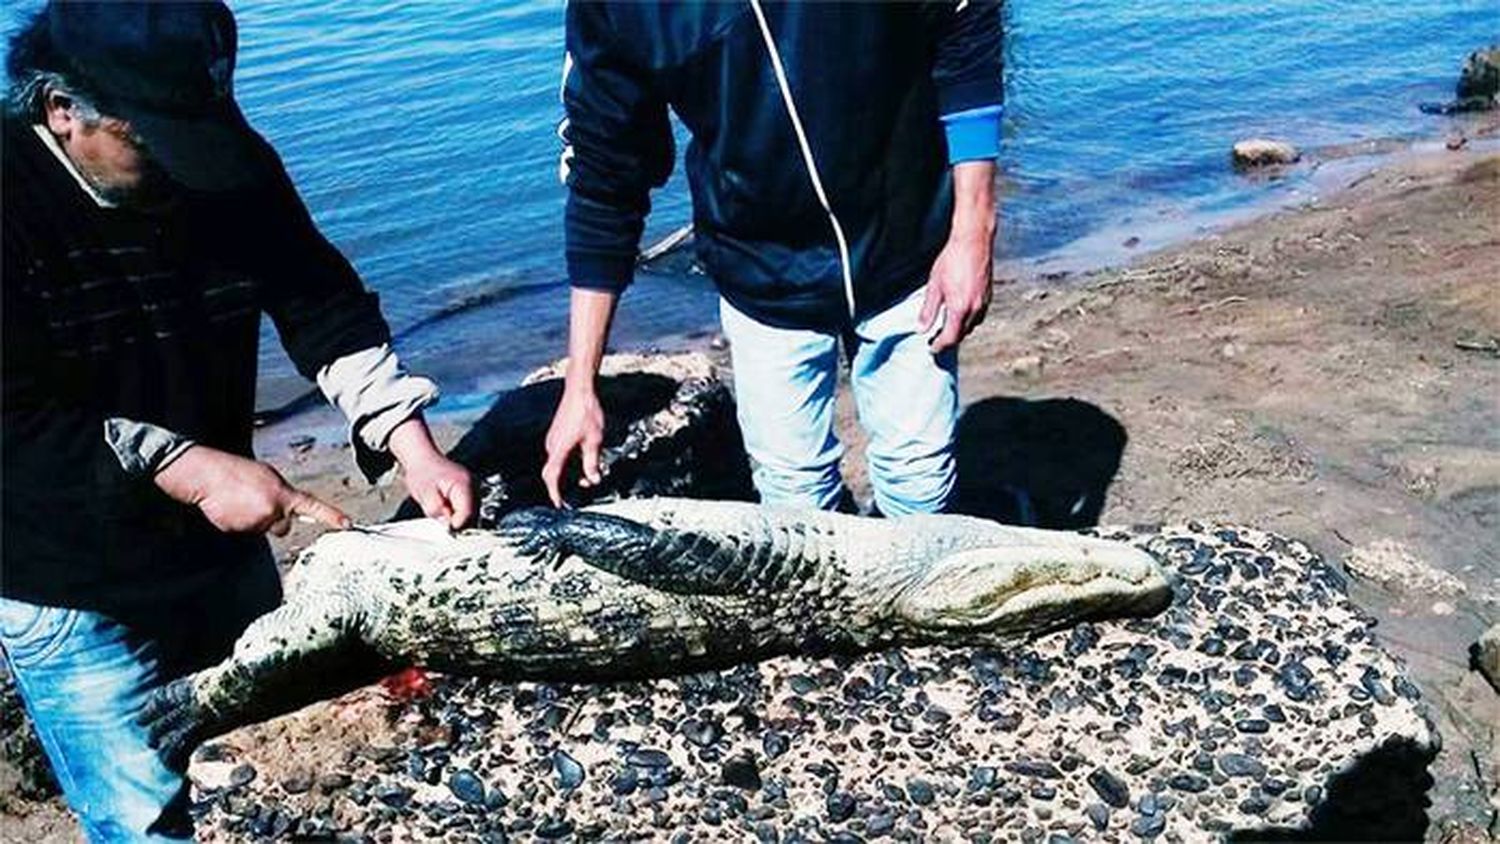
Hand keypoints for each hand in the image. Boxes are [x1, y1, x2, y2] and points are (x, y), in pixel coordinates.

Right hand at [154, 445, 349, 534]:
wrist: (207, 475)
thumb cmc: (238, 472)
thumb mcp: (268, 477)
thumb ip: (283, 494)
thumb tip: (291, 509)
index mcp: (283, 493)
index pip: (313, 507)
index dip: (331, 516)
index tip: (348, 524)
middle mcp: (274, 509)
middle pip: (283, 528)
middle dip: (273, 520)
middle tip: (255, 502)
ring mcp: (256, 522)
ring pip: (262, 530)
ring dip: (254, 520)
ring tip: (240, 502)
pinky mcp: (239, 530)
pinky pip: (245, 531)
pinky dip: (239, 523)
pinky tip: (230, 508)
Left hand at [388, 418, 473, 528]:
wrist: (424, 461)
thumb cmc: (423, 473)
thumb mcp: (423, 493)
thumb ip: (435, 509)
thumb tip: (447, 524)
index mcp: (463, 484)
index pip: (467, 514)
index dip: (455, 525)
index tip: (444, 527)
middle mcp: (474, 486)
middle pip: (473, 516)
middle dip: (457, 522)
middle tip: (441, 517)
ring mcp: (475, 489)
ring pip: (472, 515)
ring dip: (458, 518)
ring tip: (444, 510)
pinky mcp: (472, 493)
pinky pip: (469, 510)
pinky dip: (459, 513)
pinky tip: (448, 508)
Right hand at [541, 384, 604, 506]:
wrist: (579, 390)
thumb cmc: (587, 412)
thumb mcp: (595, 440)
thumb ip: (592, 462)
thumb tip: (593, 480)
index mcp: (559, 449)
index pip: (551, 477)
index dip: (554, 493)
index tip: (559, 505)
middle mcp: (552, 445)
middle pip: (553, 472)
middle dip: (565, 485)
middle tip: (581, 490)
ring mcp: (552, 439)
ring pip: (557, 463)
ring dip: (569, 473)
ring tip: (587, 475)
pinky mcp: (556, 434)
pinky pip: (559, 454)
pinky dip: (568, 463)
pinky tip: (583, 460)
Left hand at [919, 228, 993, 354]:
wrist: (974, 242)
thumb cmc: (953, 260)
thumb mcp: (934, 286)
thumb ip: (928, 310)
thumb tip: (921, 328)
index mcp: (960, 308)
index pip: (950, 337)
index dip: (940, 345)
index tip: (932, 348)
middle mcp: (975, 308)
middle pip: (962, 334)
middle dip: (949, 339)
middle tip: (936, 338)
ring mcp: (984, 302)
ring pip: (972, 325)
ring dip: (960, 329)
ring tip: (947, 325)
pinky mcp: (989, 295)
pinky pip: (979, 314)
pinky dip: (969, 318)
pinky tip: (961, 311)